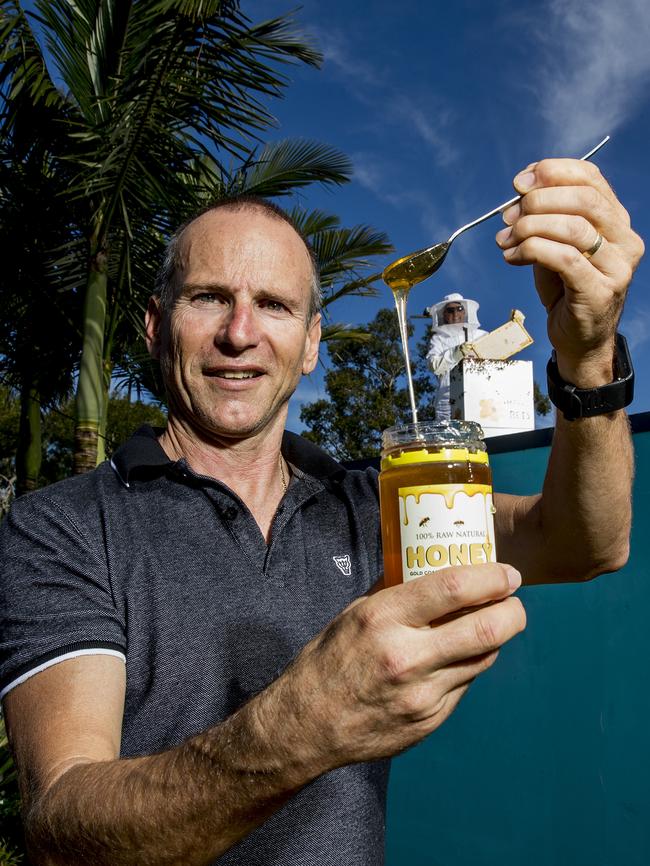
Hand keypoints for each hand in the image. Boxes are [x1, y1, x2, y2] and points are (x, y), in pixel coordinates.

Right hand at [259, 563, 525, 775]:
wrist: (308, 724)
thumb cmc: (329, 659)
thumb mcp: (356, 613)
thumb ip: (399, 596)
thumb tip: (439, 571)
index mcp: (383, 618)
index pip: (453, 588)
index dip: (491, 578)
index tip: (508, 573)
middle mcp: (407, 655)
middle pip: (486, 629)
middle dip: (513, 611)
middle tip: (514, 601)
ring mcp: (422, 693)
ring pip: (483, 658)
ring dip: (496, 637)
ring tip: (493, 622)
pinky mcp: (430, 719)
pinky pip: (465, 683)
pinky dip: (468, 664)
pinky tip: (456, 656)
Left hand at [495, 159, 643, 386]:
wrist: (578, 340)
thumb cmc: (565, 291)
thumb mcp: (554, 246)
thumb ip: (543, 220)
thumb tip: (515, 199)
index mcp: (616, 220)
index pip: (591, 178)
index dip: (553, 172)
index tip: (520, 181)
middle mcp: (625, 240)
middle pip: (583, 199)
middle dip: (538, 200)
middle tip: (509, 215)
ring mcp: (617, 267)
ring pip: (573, 227)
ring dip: (529, 227)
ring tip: (506, 239)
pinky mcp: (600, 290)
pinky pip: (564, 258)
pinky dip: (531, 251)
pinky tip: (512, 257)